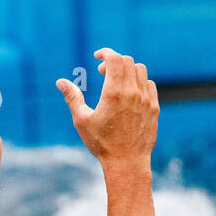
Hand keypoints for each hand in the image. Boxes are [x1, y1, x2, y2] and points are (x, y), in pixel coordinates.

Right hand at [56, 48, 158, 165]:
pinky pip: (149, 85)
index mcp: (114, 93)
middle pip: (127, 61)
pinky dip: (139, 82)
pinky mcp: (154, 108)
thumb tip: (60, 82)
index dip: (105, 53)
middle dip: (113, 61)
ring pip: (140, 70)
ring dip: (127, 70)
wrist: (127, 163)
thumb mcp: (82, 120)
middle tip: (102, 72)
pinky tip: (130, 92)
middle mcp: (132, 93)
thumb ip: (72, 98)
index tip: (97, 56)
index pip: (115, 59)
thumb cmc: (102, 143)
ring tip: (116, 81)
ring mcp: (146, 100)